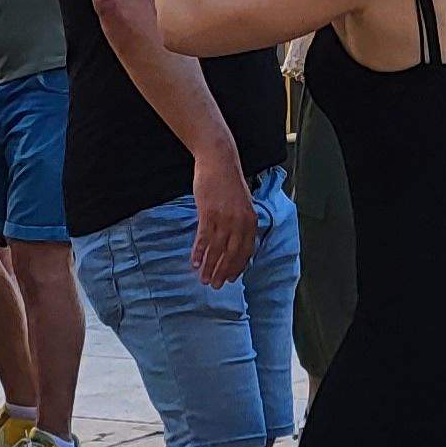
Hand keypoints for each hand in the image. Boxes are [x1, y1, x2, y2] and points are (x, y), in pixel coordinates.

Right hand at [188, 155, 253, 286]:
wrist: (219, 160)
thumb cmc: (229, 182)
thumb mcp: (244, 203)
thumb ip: (243, 222)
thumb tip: (237, 242)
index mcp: (251, 220)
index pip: (246, 251)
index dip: (238, 267)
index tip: (230, 279)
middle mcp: (240, 222)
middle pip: (232, 254)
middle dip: (222, 272)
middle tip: (214, 285)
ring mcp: (225, 218)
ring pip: (217, 249)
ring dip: (209, 267)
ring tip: (203, 279)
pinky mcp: (209, 213)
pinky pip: (204, 238)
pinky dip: (199, 252)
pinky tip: (194, 262)